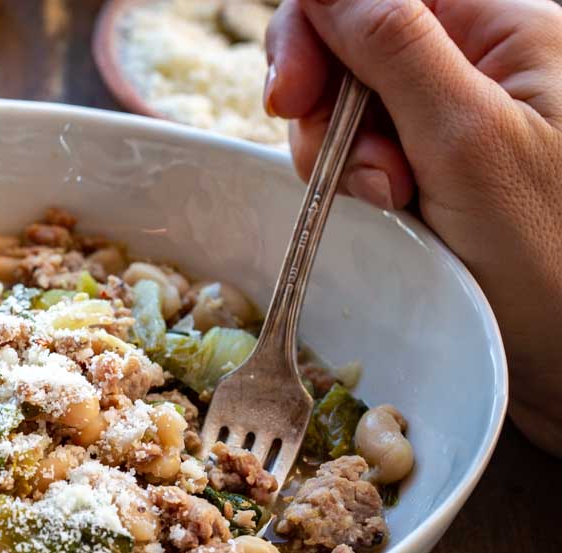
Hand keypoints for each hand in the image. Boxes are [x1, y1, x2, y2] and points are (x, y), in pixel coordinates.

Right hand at [265, 0, 561, 454]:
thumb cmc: (551, 256)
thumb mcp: (466, 140)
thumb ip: (393, 45)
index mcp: (507, 26)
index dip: (315, 32)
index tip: (286, 99)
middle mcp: (482, 60)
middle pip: (354, 43)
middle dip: (330, 106)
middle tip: (360, 174)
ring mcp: (457, 118)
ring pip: (349, 103)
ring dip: (344, 156)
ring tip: (393, 206)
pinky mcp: (437, 168)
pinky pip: (363, 150)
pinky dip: (355, 183)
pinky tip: (391, 215)